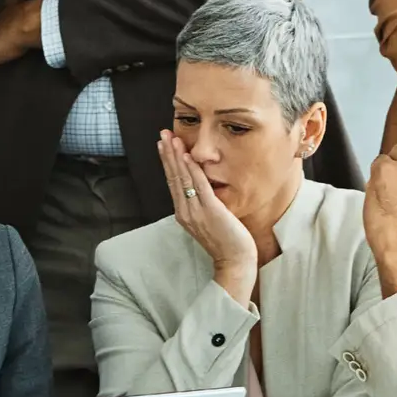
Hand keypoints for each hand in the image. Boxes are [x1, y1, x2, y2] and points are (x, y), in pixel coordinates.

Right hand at [158, 131, 257, 302]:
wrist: (234, 261)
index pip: (172, 182)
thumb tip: (202, 189)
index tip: (163, 145)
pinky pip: (199, 185)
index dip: (167, 162)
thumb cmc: (226, 242)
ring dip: (176, 156)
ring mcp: (195, 211)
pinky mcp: (210, 210)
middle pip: (173, 177)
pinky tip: (187, 155)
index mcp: (183, 213)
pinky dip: (191, 169)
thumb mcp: (209, 220)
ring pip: (182, 178)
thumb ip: (202, 205)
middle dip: (167, 154)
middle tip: (162, 135)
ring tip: (171, 139)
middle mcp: (185, 211)